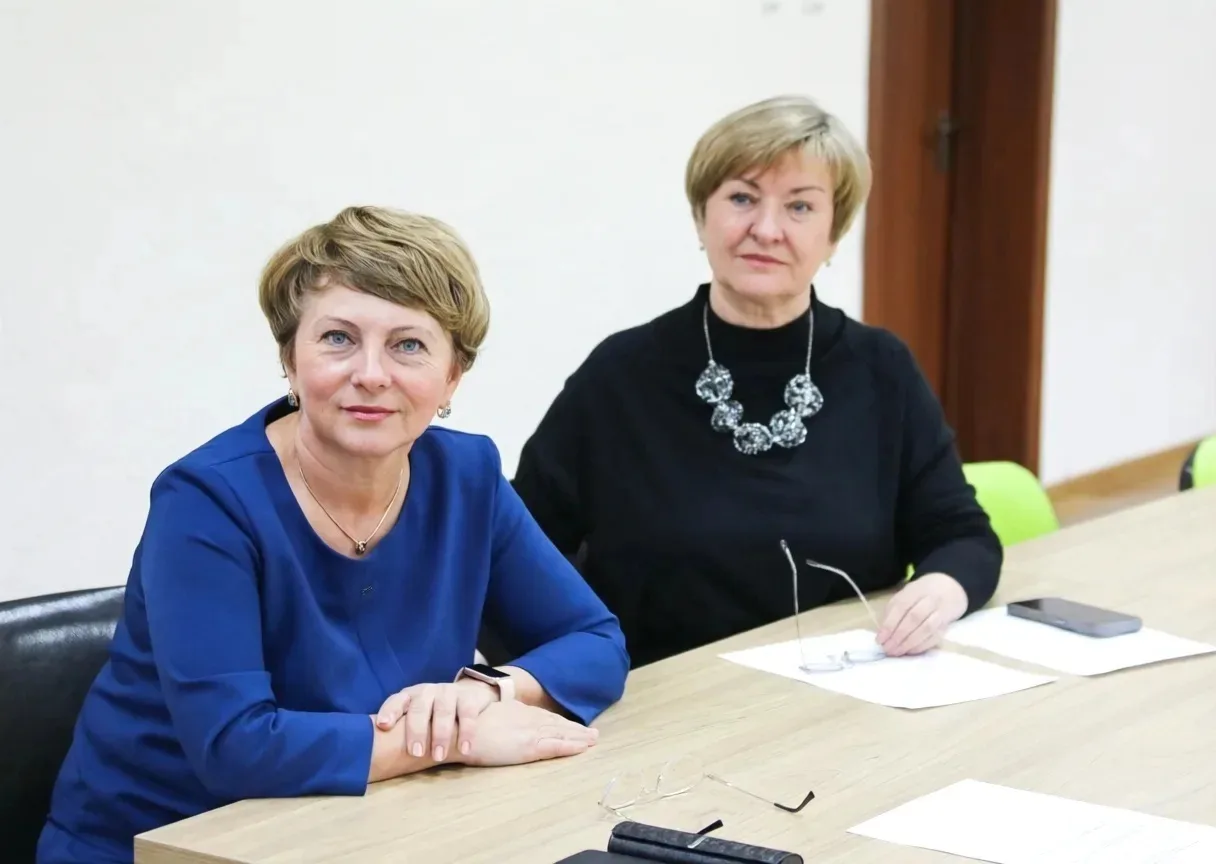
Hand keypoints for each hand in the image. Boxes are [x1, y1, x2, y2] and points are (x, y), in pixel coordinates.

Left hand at [374, 679, 497, 761]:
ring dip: (440, 734)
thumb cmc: (432, 714)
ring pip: (443, 711)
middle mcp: (426, 692)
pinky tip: (464, 749)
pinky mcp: (468, 697)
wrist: (466, 695)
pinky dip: (466, 732)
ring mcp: (447, 692)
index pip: (396, 701)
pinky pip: (467, 713)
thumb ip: (400, 730)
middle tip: (416, 753)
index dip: (389, 712)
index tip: (383, 725)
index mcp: (409, 696)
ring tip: (438, 757)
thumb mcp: (414, 717)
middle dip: (417, 731)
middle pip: (419, 709)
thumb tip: (377, 756)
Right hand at [460, 700, 598, 766]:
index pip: (543, 718)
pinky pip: (555, 746)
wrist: (455, 732)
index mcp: (515, 712)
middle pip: (556, 724)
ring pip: (560, 734)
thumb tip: (500, 725)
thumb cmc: (462, 729)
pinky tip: (583, 747)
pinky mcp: (529, 746)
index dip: (559, 723)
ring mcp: (528, 732)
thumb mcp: (483, 720)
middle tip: (592, 734)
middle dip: (574, 729)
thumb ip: (496, 721)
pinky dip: (571, 746)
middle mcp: (526, 719)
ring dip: (578, 737)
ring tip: (593, 740)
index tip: (572, 726)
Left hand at [877, 572, 967, 656]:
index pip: (901, 606)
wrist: (949, 590)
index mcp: (914, 590)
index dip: (889, 624)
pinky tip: (910, 651)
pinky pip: (935, 637)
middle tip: (887, 649)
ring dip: (909, 643)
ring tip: (897, 652)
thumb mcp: (904, 595)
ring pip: (926, 629)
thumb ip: (893, 610)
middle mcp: (930, 600)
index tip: (880, 639)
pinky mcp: (947, 625)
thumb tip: (882, 632)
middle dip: (898, 636)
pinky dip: (921, 646)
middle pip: (914, 618)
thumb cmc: (920, 595)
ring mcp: (941, 612)